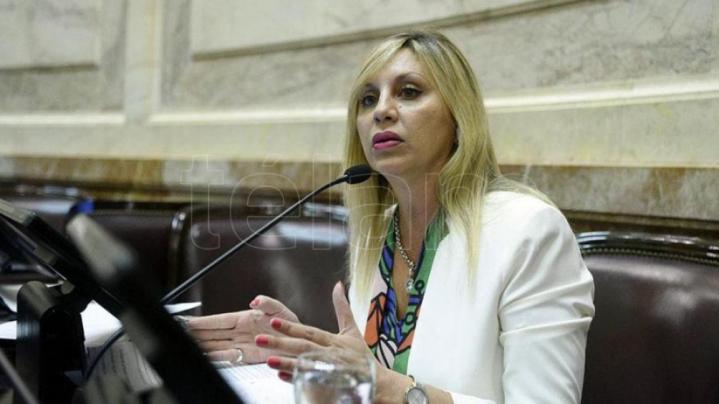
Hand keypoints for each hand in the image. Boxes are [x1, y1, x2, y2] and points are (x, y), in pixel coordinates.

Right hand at [186, 295, 298, 362]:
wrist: (299, 344)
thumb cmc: (290, 326)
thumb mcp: (280, 310)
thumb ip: (268, 303)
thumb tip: (256, 300)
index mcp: (245, 318)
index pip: (219, 320)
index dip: (203, 322)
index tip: (188, 321)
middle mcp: (240, 332)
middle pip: (213, 333)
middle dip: (196, 333)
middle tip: (180, 333)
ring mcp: (242, 345)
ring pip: (217, 345)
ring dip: (203, 346)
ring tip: (188, 345)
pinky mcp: (247, 357)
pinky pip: (228, 358)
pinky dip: (216, 358)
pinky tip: (206, 357)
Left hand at [257, 283, 435, 403]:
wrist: (379, 384)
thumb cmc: (362, 357)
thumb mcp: (352, 331)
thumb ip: (342, 308)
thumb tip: (337, 285)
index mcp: (334, 341)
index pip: (309, 332)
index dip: (291, 327)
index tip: (273, 322)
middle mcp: (331, 354)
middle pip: (303, 347)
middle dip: (281, 342)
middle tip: (260, 338)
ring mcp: (330, 371)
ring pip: (305, 365)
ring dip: (286, 363)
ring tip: (268, 360)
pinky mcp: (330, 386)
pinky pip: (310, 383)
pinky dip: (296, 380)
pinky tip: (281, 377)